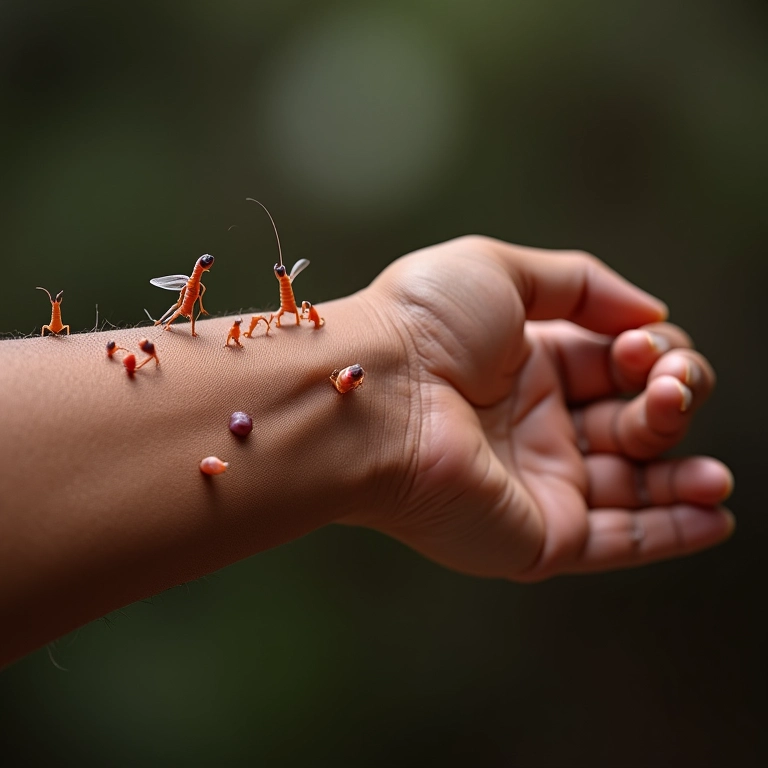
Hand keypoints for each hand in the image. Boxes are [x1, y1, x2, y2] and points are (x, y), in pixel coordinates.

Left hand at [352, 237, 733, 579]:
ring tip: (711, 465)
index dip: (650, 353)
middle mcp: (534, 424)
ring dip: (686, 471)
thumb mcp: (502, 272)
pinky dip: (674, 532)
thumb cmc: (423, 325)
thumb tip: (650, 314)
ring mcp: (538, 482)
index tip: (643, 346)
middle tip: (666, 387)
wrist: (373, 396)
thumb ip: (583, 285)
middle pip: (633, 419)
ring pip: (635, 484)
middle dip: (671, 399)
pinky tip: (716, 513)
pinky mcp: (538, 535)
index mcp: (527, 363)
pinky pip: (619, 542)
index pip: (615, 363)